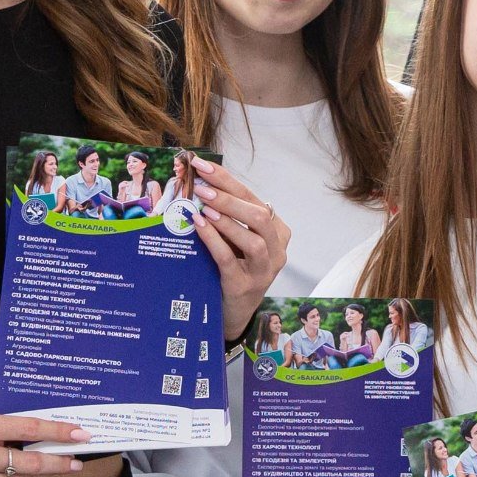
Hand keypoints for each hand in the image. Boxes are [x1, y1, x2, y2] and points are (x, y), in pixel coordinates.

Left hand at [190, 159, 291, 341]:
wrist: (233, 311)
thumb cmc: (234, 268)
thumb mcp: (236, 240)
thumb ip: (228, 217)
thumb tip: (201, 184)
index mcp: (277, 232)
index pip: (253, 199)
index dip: (228, 181)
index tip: (202, 166)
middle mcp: (277, 250)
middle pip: (257, 217)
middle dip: (228, 198)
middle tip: (201, 186)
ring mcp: (264, 271)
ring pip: (252, 239)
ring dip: (226, 219)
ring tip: (203, 206)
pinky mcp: (245, 286)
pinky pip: (230, 259)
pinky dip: (214, 240)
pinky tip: (200, 226)